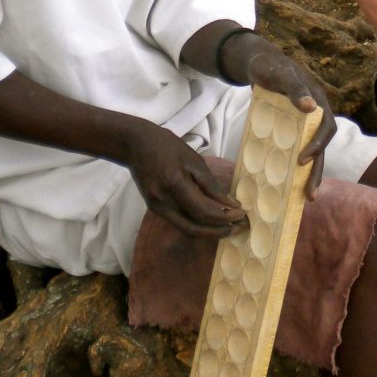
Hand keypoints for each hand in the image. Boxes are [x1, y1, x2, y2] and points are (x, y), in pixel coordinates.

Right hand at [122, 121, 245, 237]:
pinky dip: (197, 224)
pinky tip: (211, 219)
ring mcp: (156, 208)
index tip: (241, 213)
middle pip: (193, 229)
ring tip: (228, 225)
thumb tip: (230, 203)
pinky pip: (179, 222)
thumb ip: (211, 185)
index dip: (223, 216)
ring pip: (186, 229)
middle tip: (237, 227)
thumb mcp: (194, 160)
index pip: (202, 212)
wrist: (135, 145)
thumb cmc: (167, 146)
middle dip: (217, 231)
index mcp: (174, 185)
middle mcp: (163, 202)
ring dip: (208, 231)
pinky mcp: (155, 209)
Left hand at [231, 40, 337, 197]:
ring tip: (305, 196)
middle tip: (310, 194)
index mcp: (319, 103)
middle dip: (317, 170)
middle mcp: (315, 116)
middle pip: (322, 147)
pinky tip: (288, 181)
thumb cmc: (270, 67)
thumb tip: (310, 106)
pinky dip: (296, 165)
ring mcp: (305, 123)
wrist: (259, 64)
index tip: (302, 161)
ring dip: (310, 173)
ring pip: (312, 151)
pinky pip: (298, 149)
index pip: (326, 129)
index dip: (318, 146)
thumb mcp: (280, 75)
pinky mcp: (293, 128)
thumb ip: (295, 88)